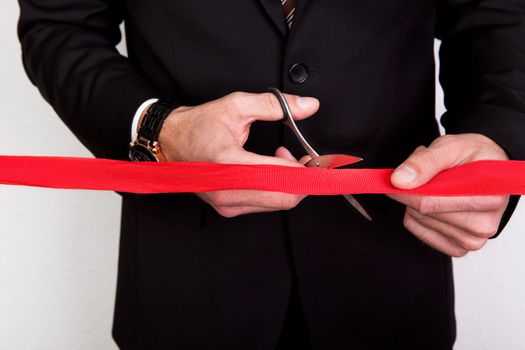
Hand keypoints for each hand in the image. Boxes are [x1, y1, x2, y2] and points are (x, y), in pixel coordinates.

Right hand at [158, 91, 318, 216]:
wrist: (170, 143)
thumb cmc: (198, 125)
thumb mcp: (235, 106)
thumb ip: (275, 105)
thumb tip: (309, 106)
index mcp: (228, 164)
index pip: (283, 177)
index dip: (310, 170)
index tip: (323, 160)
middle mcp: (227, 191)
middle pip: (286, 197)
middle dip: (304, 178)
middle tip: (307, 158)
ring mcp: (227, 204)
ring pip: (278, 203)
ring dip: (291, 182)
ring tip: (283, 155)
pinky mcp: (228, 209)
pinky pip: (265, 204)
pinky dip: (277, 188)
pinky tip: (270, 168)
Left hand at [387, 134, 509, 256]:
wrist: (491, 170)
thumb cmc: (475, 157)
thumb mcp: (451, 146)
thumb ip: (424, 161)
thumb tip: (399, 181)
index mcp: (488, 196)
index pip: (430, 202)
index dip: (405, 190)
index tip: (393, 181)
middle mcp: (484, 223)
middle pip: (423, 213)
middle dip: (415, 191)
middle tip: (427, 175)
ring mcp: (472, 239)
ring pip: (420, 221)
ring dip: (417, 203)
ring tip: (438, 186)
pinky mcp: (460, 248)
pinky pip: (422, 233)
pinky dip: (419, 217)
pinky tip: (436, 204)